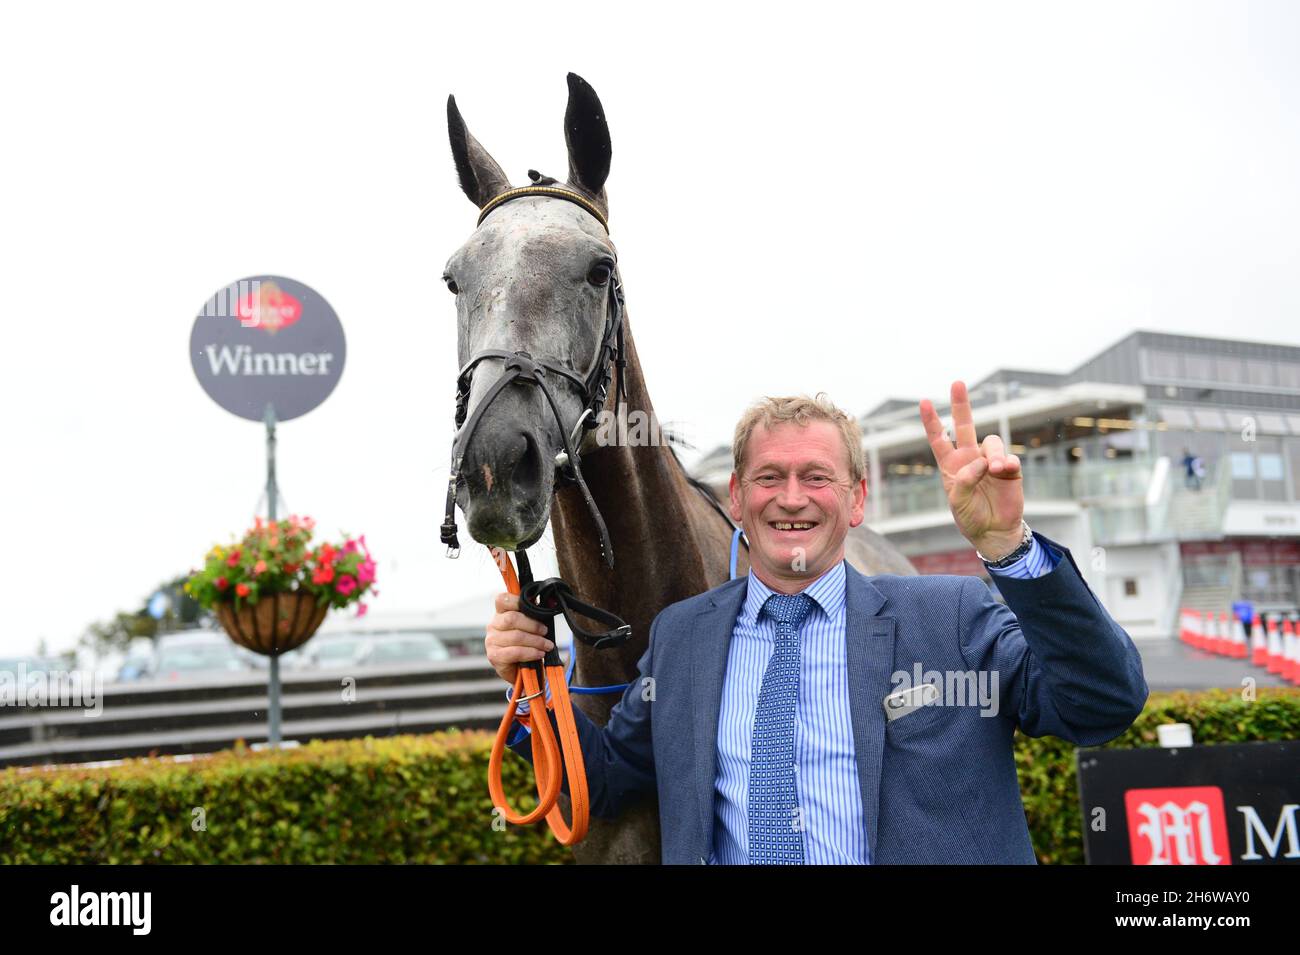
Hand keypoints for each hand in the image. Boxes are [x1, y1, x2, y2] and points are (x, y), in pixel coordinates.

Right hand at [484, 592, 553, 684]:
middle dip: (533, 625)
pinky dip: (531, 652)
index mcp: (500, 613)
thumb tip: (550, 603)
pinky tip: (540, 654)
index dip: (516, 601)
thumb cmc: (525, 644)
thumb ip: (534, 613)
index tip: (533, 608)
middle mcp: (493, 625)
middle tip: (545, 632)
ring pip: (516, 636)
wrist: (520, 670)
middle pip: (512, 619)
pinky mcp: (494, 656)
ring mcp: (491, 641)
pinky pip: (515, 652)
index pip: (502, 600)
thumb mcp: (529, 626)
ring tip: (547, 645)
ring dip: (536, 641)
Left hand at [919, 380, 1024, 557]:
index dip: (932, 421)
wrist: (994, 532)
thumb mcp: (957, 502)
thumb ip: (963, 481)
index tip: (924, 402)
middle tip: (957, 383)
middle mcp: (970, 458)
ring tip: (995, 469)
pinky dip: (1007, 462)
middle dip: (961, 404)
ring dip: (993, 453)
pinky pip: (1009, 458)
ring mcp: (990, 462)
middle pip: (964, 426)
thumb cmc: (970, 517)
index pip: (939, 439)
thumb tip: (982, 463)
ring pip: (991, 442)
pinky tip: (1005, 470)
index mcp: (951, 465)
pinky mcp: (1010, 470)